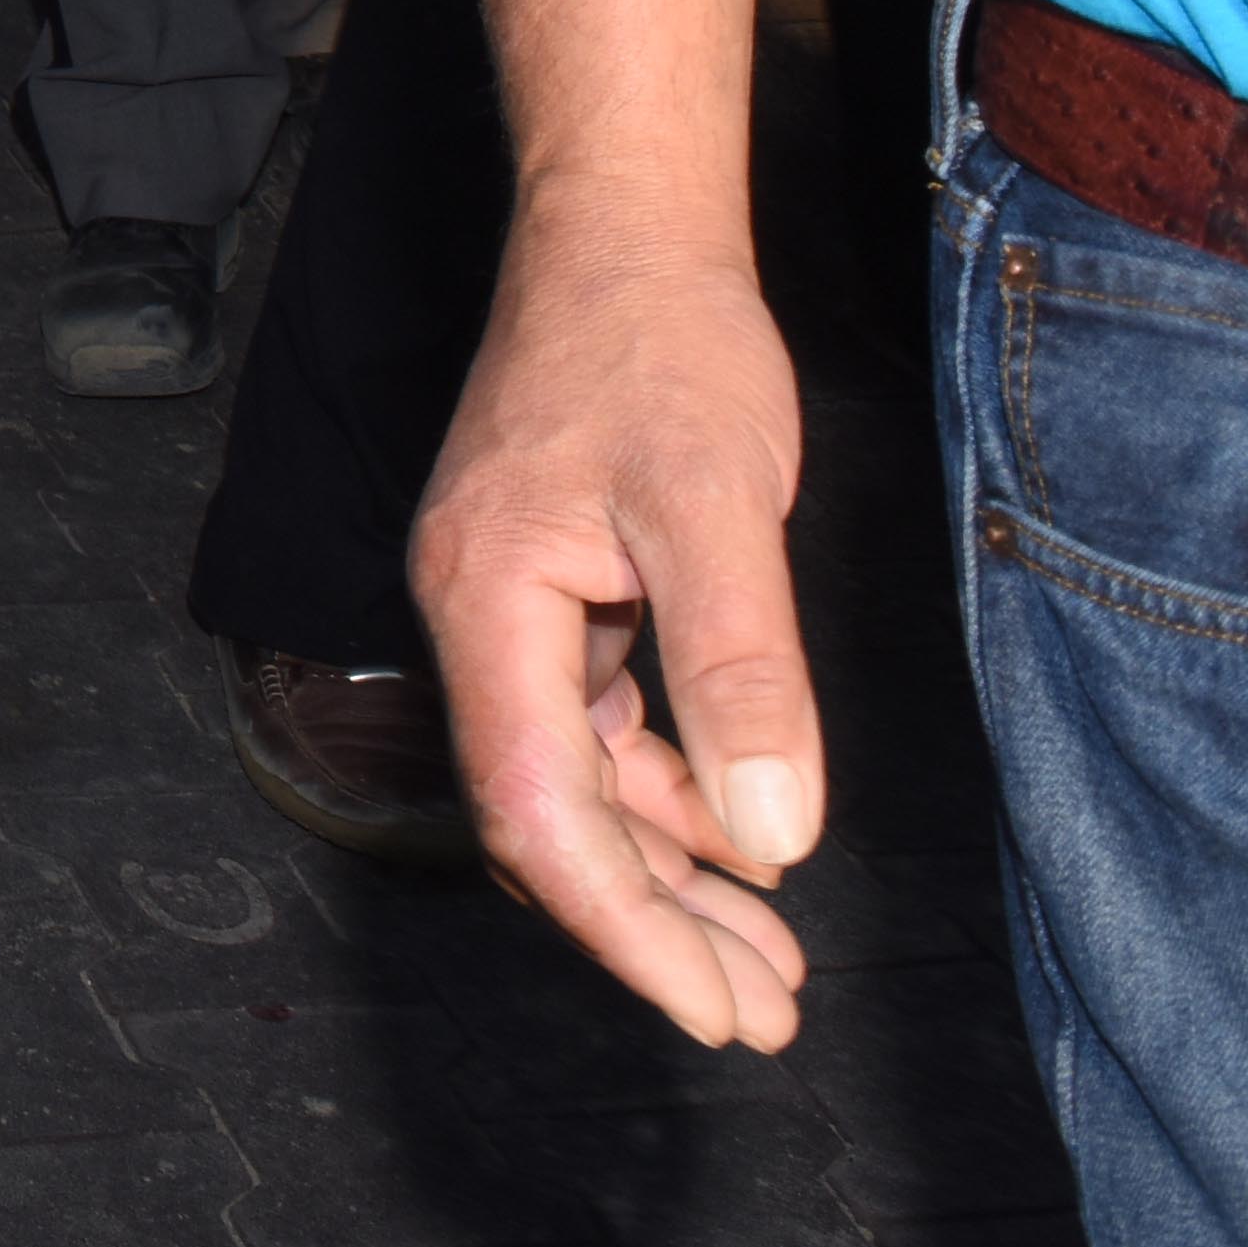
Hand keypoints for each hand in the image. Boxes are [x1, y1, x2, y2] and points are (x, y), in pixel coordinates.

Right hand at [418, 216, 825, 1048]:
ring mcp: (509, 609)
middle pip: (546, 821)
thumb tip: (770, 836)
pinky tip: (738, 841)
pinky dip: (665, 800)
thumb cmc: (659, 343)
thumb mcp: (720, 504)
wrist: (625, 232)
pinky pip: (595, 732)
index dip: (624, 926)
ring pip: (575, 788)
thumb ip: (740, 669)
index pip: (538, 810)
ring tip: (770, 960)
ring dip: (666, 878)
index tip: (715, 1006)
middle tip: (763, 1013)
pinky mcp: (551, 593)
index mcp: (488, 604)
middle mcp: (477, 619)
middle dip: (651, 929)